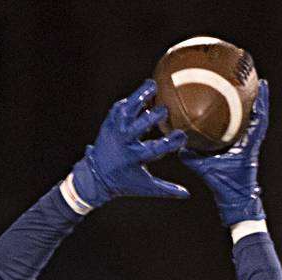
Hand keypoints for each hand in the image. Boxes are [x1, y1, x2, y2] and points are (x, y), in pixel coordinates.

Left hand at [69, 79, 188, 208]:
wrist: (95, 177)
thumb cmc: (123, 183)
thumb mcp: (145, 188)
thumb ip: (166, 189)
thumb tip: (186, 193)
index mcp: (134, 158)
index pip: (155, 148)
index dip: (170, 142)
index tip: (183, 135)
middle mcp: (123, 142)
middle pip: (140, 125)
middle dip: (153, 116)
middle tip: (165, 109)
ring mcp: (114, 131)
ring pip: (127, 110)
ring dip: (139, 97)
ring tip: (152, 85)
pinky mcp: (108, 124)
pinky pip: (118, 109)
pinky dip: (129, 100)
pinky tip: (140, 92)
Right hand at [179, 80, 268, 225]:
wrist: (238, 206)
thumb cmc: (229, 191)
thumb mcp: (208, 171)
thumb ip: (193, 157)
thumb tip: (179, 144)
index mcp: (249, 146)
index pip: (260, 119)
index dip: (261, 101)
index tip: (262, 84)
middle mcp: (252, 145)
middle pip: (259, 116)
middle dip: (258, 97)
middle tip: (254, 80)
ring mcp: (249, 149)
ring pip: (253, 123)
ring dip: (251, 108)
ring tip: (245, 91)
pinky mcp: (244, 154)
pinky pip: (243, 133)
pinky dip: (239, 122)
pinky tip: (230, 115)